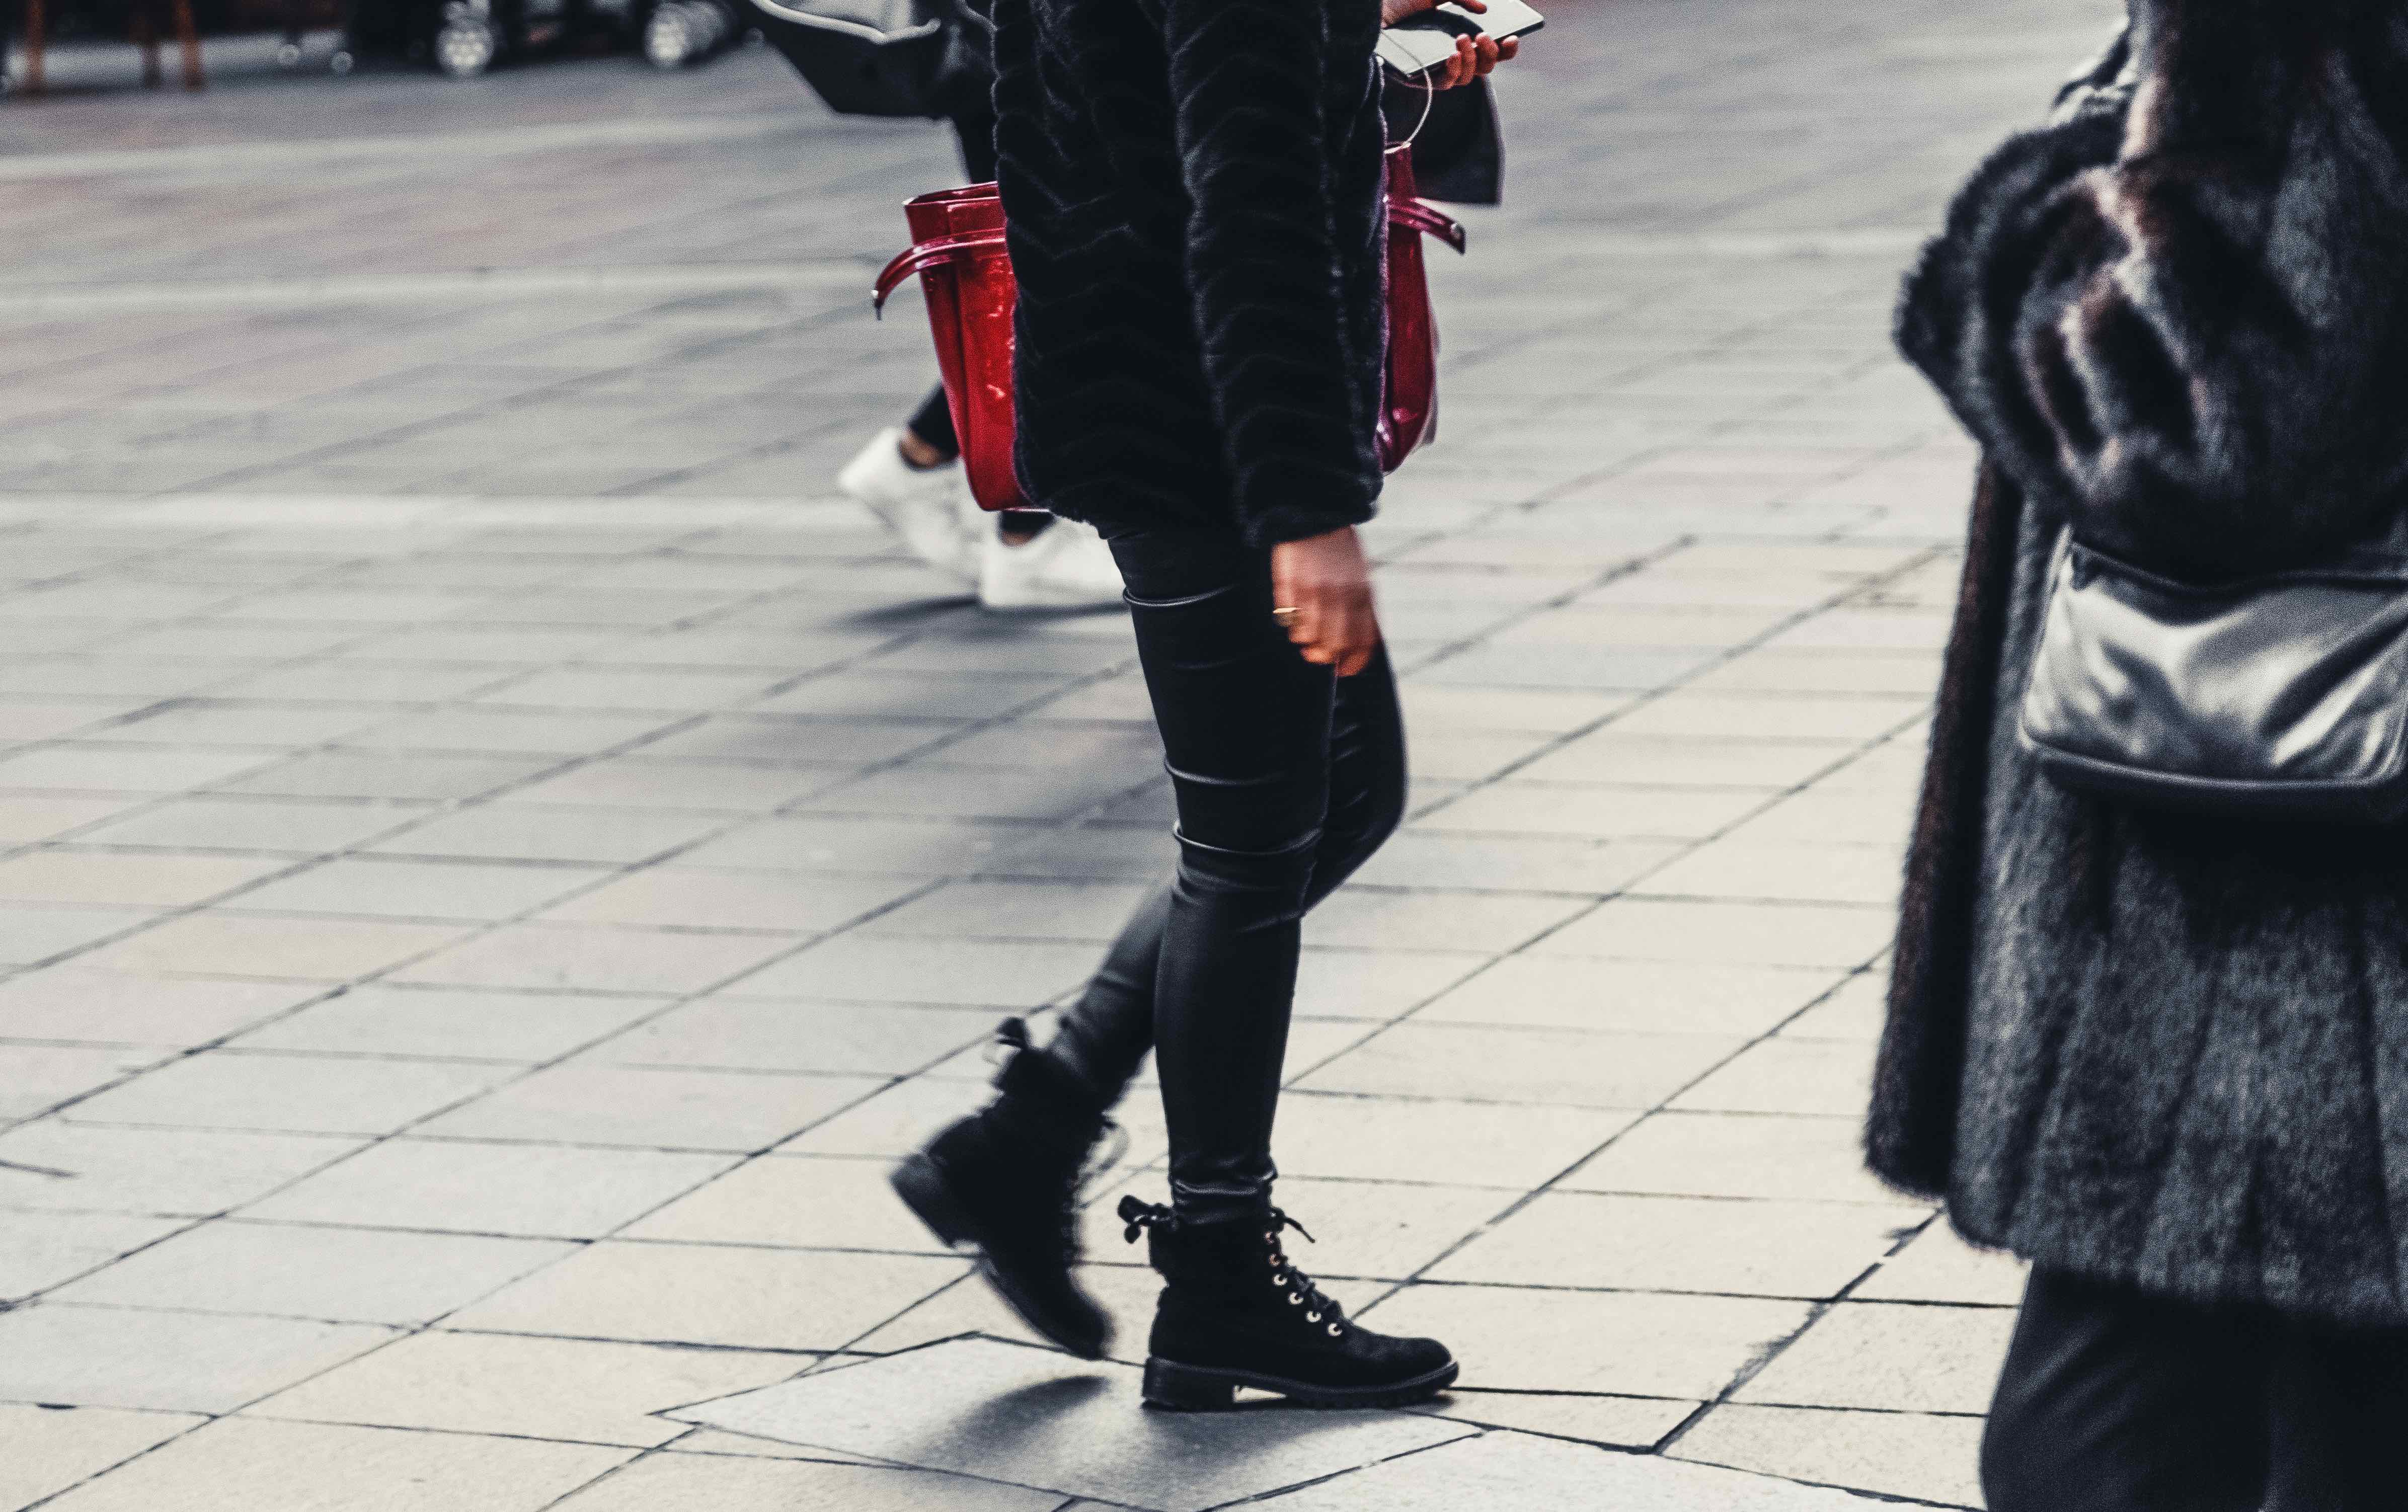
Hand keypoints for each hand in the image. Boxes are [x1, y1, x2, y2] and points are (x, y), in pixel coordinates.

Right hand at [1271, 527, 1381, 677]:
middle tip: (1318, 655)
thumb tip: (1362, 641)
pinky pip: (1289, 619)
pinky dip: (1290, 625)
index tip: (1345, 670)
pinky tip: (1292, 617)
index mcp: (1363, 593)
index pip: (1363, 640)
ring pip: (1309, 637)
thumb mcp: (1361, 575)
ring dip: (1305, 642)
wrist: (1315, 514)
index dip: (1354, 662)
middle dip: (1325, 656)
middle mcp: (1341, 595)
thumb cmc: (1339, 549)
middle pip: (1335, 645)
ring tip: (1303, 636)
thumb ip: (1363, 606)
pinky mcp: (1291, 586)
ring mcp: (1315, 591)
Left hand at [1381, 0, 1517, 89]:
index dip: (1506, 49)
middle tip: (1485, 36)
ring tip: (1463, 39)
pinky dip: (1453, 71)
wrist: (1370, 13)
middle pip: (1484, 68)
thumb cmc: (1401, 3)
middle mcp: (1452, 56)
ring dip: (1472, 60)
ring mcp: (1437, 69)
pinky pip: (1444, 84)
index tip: (1513, 38)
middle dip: (1490, 53)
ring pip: (1468, 78)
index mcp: (1460, 38)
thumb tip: (1484, 11)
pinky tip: (1453, 55)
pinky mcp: (1420, 78)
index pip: (1491, 51)